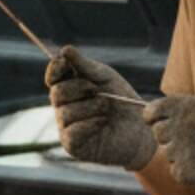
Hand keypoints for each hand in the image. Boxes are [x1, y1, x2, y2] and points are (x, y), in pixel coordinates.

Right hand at [46, 46, 153, 170]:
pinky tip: (103, 123)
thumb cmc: (122, 101)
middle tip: (99, 91)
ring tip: (107, 109)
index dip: (56, 69)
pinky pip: (71, 132)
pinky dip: (89, 124)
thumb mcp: (104, 77)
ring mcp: (66, 127)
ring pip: (65, 112)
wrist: (140, 129)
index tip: (65, 62)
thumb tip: (64, 50)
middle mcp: (63, 107)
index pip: (53, 76)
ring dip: (90, 107)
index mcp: (69, 87)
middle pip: (57, 92)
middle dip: (79, 88)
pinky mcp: (72, 145)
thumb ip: (84, 65)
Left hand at [146, 93, 194, 190]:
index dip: (152, 118)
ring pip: (168, 153)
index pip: (152, 111)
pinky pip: (176, 171)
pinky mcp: (185, 171)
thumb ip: (185, 108)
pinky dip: (187, 171)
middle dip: (171, 137)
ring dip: (182, 155)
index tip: (155, 122)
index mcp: (187, 107)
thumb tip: (155, 112)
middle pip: (158, 133)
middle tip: (193, 141)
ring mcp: (182, 149)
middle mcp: (181, 126)